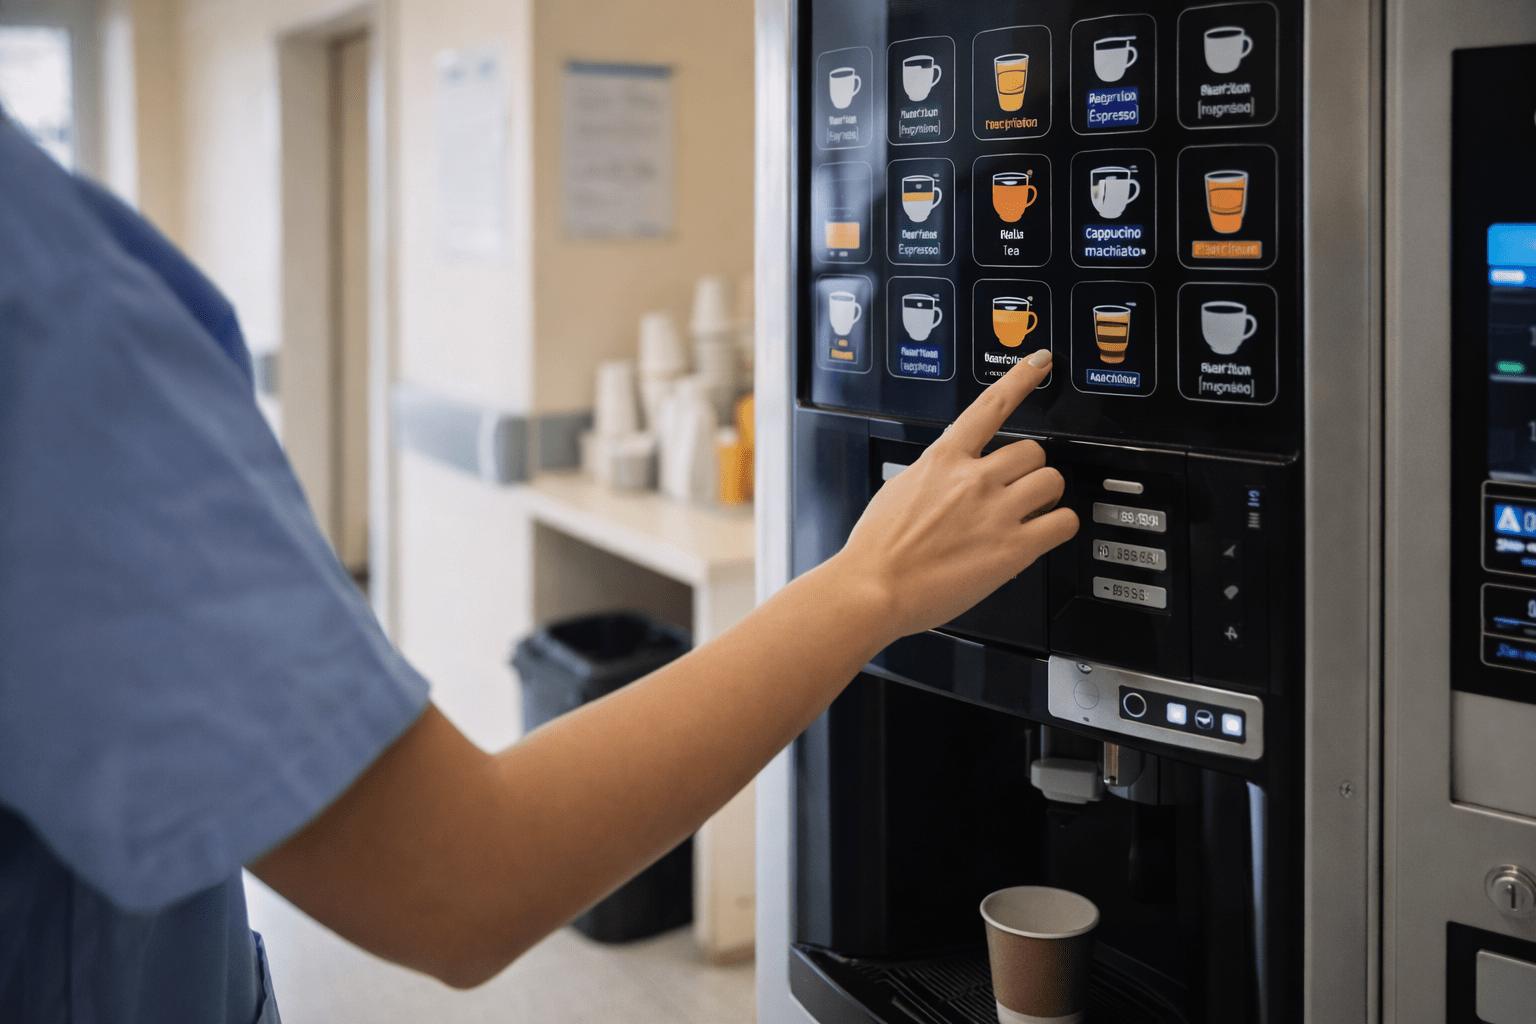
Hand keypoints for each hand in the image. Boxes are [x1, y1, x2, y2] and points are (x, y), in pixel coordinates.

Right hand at [831, 349, 1078, 641]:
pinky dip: (1060, 526)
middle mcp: (974, 479)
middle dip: (1028, 471)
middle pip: (1032, 452)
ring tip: (1029, 513)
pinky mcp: (1013, 548)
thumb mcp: (898, 490)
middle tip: (1016, 491)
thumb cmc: (877, 549)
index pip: (990, 406)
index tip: (1039, 363)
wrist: (873, 588)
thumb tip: (945, 476)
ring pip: (1052, 481)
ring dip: (1046, 496)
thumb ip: (932, 475)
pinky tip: (1044, 533)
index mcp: (943, 460)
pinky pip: (1063, 522)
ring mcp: (996, 512)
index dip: (1020, 379)